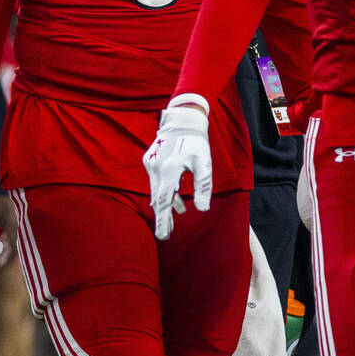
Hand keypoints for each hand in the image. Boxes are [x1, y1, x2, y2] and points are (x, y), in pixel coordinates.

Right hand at [143, 94, 212, 240]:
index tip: (162, 236)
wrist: (182, 119)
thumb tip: (202, 209)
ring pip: (157, 190)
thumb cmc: (196, 141)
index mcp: (168, 171)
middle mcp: (155, 169)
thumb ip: (203, 187)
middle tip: (166, 235)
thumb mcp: (204, 164)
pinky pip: (157, 181)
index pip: (163, 202)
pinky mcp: (150, 160)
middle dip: (162, 217)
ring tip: (173, 220)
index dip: (162, 220)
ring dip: (165, 204)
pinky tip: (176, 200)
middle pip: (157, 199)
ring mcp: (151, 164)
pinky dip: (165, 191)